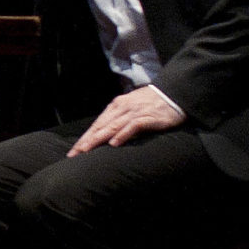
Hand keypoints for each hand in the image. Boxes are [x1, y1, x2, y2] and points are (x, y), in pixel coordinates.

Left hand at [69, 85, 184, 155]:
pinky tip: (114, 143)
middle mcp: (122, 108)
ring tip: (87, 149)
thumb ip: (119, 119)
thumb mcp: (131, 108)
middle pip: (101, 126)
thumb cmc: (152, 103)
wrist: (174, 94)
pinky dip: (122, 135)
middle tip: (74, 153)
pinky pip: (132, 126)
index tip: (74, 150)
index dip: (85, 137)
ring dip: (98, 139)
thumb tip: (105, 134)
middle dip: (86, 140)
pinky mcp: (147, 117)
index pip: (97, 124)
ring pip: (112, 126)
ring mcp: (134, 112)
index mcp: (116, 106)